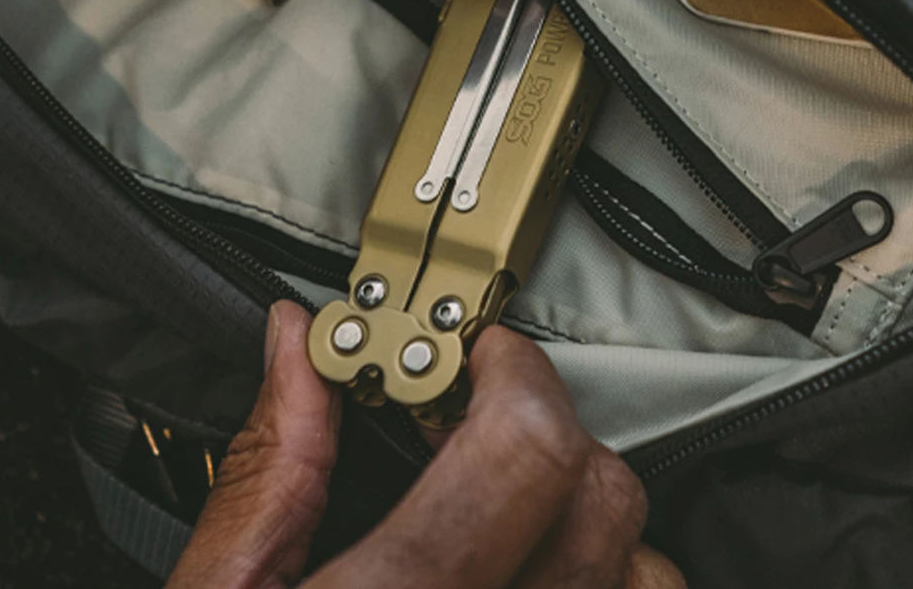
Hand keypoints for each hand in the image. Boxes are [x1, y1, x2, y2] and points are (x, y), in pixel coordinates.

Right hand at [167, 302, 685, 587]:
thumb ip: (269, 470)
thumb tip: (296, 348)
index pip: (522, 452)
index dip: (506, 370)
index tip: (473, 353)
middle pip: (601, 498)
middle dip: (544, 426)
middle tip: (478, 422)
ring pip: (643, 574)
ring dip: (589, 520)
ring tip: (509, 513)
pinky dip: (607, 588)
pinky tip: (533, 581)